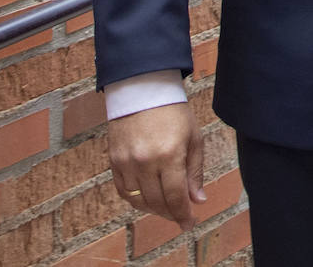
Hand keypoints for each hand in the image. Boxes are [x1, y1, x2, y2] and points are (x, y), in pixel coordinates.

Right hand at [108, 102, 205, 229]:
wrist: (143, 89)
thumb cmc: (174, 112)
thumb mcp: (193, 138)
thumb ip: (195, 171)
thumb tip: (198, 200)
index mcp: (170, 155)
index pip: (176, 197)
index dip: (183, 215)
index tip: (190, 223)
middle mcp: (146, 162)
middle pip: (157, 202)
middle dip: (171, 213)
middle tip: (180, 215)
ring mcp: (127, 162)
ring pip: (138, 201)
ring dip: (154, 209)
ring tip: (166, 207)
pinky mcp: (114, 160)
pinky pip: (123, 191)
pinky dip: (135, 199)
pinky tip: (147, 198)